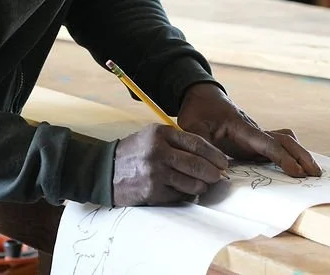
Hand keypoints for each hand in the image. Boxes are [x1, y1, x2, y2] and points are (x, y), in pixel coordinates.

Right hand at [112, 124, 229, 205]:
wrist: (106, 170)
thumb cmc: (134, 152)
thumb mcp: (152, 137)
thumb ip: (177, 142)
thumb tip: (209, 157)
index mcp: (160, 134)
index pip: (197, 144)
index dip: (214, 155)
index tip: (223, 162)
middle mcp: (158, 151)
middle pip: (198, 165)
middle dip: (213, 173)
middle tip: (218, 177)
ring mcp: (155, 172)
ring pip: (192, 183)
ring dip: (201, 187)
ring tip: (202, 185)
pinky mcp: (153, 191)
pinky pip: (180, 195)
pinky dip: (186, 194)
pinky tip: (184, 190)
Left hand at [177, 83, 322, 177]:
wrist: (203, 97)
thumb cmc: (198, 111)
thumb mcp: (192, 126)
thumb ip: (201, 144)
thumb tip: (214, 166)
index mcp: (241, 127)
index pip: (266, 143)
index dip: (282, 158)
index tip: (296, 171)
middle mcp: (254, 130)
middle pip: (284, 141)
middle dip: (301, 156)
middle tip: (315, 174)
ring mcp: (256, 134)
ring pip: (284, 142)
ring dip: (300, 154)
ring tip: (313, 172)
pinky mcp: (255, 140)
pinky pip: (278, 145)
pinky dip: (291, 153)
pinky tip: (299, 165)